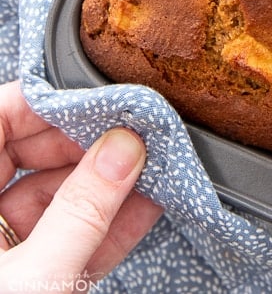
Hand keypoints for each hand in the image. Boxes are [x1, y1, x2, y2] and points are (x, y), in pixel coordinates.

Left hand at [0, 81, 161, 288]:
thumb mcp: (34, 279)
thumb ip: (80, 214)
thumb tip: (123, 150)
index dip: (45, 101)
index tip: (97, 96)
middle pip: (31, 154)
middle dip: (89, 143)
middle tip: (137, 131)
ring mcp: (4, 253)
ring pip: (56, 198)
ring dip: (109, 186)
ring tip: (155, 165)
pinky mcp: (31, 282)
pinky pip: (67, 242)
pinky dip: (107, 227)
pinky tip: (148, 206)